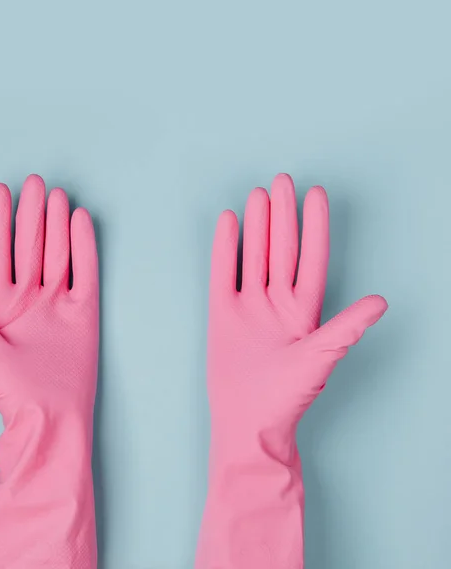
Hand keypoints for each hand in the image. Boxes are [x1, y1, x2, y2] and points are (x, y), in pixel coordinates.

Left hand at [0, 174, 97, 417]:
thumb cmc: (11, 390)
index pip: (0, 253)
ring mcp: (59, 302)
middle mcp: (30, 298)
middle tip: (36, 183)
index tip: (1, 191)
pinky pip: (85, 271)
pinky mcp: (84, 310)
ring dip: (57, 224)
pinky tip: (81, 221)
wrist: (52, 416)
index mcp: (1, 304)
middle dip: (33, 214)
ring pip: (58, 253)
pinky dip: (84, 247)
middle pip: (31, 246)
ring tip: (57, 196)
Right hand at [197, 173, 386, 568]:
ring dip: (256, 226)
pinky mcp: (222, 313)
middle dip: (282, 215)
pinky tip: (226, 222)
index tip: (315, 194)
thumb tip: (381, 301)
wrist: (246, 421)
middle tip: (281, 181)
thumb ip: (346, 328)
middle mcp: (277, 303)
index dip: (314, 226)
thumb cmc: (286, 397)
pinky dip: (224, 248)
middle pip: (281, 249)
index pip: (311, 259)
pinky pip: (223, 273)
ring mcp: (248, 306)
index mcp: (305, 311)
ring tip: (258, 195)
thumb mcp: (320, 359)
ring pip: (253, 255)